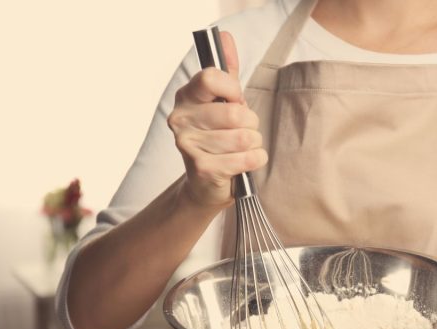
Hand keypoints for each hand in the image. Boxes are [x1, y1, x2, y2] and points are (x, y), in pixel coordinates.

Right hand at [168, 31, 266, 208]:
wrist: (206, 184)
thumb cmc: (218, 139)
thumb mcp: (222, 103)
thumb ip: (227, 72)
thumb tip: (225, 36)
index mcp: (186, 97)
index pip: (213, 78)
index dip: (234, 90)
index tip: (236, 101)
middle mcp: (181, 119)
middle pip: (236, 113)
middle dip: (251, 124)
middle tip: (243, 131)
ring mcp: (189, 145)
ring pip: (245, 137)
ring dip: (254, 144)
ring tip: (243, 148)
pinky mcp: (203, 169)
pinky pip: (248, 158)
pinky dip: (256, 160)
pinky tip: (246, 162)